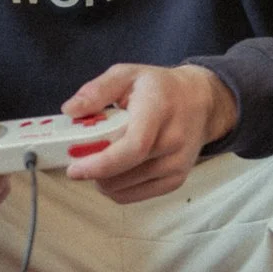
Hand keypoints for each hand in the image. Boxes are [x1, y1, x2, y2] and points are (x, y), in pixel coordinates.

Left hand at [61, 64, 239, 204]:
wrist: (202, 103)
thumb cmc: (161, 88)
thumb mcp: (128, 75)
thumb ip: (97, 90)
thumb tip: (70, 110)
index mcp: (159, 111)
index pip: (133, 147)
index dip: (101, 163)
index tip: (74, 168)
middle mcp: (173, 143)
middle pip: (123, 173)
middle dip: (92, 170)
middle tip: (80, 156)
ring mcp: (176, 166)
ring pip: (123, 189)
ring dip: (102, 179)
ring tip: (100, 159)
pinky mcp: (175, 181)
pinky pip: (133, 196)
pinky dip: (115, 188)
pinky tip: (114, 170)